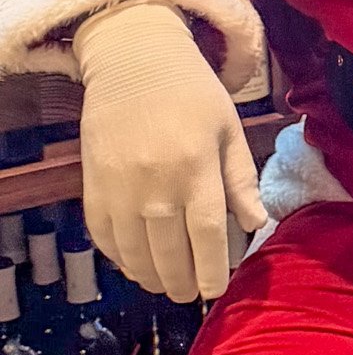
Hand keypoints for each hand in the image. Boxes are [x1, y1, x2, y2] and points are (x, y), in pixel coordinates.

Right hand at [74, 0, 265, 301]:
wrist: (134, 60)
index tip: (217, 289)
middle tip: (192, 294)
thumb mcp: (229, 129)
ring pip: (134, 250)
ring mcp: (119, 185)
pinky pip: (103, 234)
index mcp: (196, 167)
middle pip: (170, 251)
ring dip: (151, 277)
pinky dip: (119, 257)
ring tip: (166, 286)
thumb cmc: (193, 94)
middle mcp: (156, 181)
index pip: (208, 234)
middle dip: (183, 282)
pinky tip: (135, 265)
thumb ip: (242, 179)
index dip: (213, 269)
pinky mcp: (92, 183)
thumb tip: (258, 225)